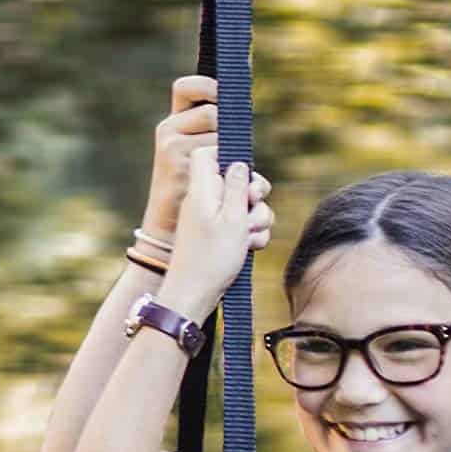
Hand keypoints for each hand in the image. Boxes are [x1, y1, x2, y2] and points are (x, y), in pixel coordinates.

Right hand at [141, 76, 220, 238]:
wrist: (172, 228)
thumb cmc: (197, 191)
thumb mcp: (207, 157)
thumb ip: (220, 133)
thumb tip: (243, 108)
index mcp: (176, 122)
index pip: (186, 87)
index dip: (206, 84)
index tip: (223, 92)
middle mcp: (169, 128)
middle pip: (212, 111)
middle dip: (228, 127)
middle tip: (231, 146)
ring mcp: (169, 143)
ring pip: (216, 132)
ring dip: (229, 150)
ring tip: (223, 170)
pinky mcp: (173, 158)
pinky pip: (213, 151)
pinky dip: (223, 166)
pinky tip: (217, 181)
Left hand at [162, 146, 274, 302]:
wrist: (194, 296)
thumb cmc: (210, 259)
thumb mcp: (232, 218)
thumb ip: (237, 187)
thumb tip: (238, 162)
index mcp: (202, 190)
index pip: (206, 155)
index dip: (228, 155)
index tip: (245, 171)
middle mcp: (205, 201)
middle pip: (235, 180)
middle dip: (253, 194)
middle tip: (253, 206)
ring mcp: (212, 219)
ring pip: (244, 206)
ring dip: (256, 219)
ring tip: (249, 237)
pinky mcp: (219, 236)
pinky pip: (242, 226)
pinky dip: (251, 235)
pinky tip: (250, 248)